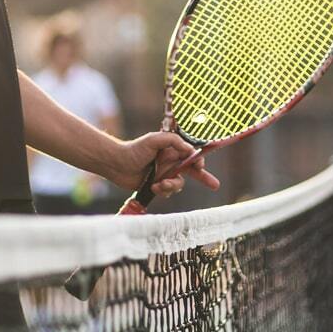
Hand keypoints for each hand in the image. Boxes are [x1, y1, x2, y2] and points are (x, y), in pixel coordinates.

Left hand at [105, 132, 219, 197]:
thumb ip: (174, 141)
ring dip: (172, 186)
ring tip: (160, 185)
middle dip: (204, 177)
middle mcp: (170, 162)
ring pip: (179, 184)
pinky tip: (153, 187)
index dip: (198, 161)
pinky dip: (162, 191)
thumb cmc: (134, 149)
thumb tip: (190, 150)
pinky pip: (168, 192)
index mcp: (172, 150)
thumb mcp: (155, 139)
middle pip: (191, 170)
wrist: (116, 164)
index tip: (199, 166)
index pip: (191, 155)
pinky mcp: (157, 186)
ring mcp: (164, 174)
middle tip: (215, 185)